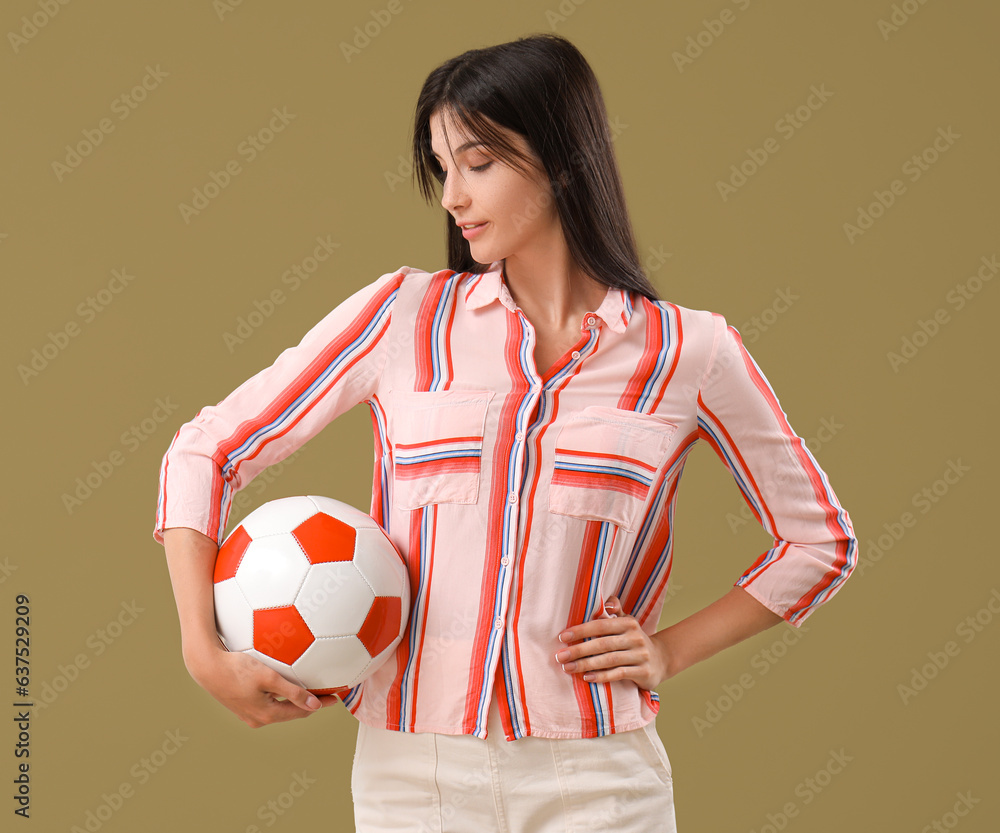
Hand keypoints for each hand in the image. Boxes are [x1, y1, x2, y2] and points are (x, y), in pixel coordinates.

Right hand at [185, 643, 339, 727]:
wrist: (207, 667)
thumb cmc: (238, 668)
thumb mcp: (268, 678)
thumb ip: (293, 692)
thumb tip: (315, 705)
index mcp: (267, 715)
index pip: (301, 712)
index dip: (320, 704)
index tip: (336, 697)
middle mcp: (258, 719)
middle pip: (291, 712)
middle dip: (310, 703)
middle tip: (327, 692)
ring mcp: (249, 714)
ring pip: (280, 708)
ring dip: (296, 700)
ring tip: (311, 689)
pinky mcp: (242, 705)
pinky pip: (268, 702)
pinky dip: (281, 695)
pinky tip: (285, 683)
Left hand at [554, 596, 669, 690]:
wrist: (661, 659)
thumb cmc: (634, 639)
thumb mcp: (627, 622)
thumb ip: (615, 611)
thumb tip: (608, 601)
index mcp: (628, 623)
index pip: (601, 625)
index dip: (581, 630)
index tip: (562, 637)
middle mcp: (635, 638)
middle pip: (602, 644)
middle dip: (579, 650)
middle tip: (560, 656)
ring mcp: (640, 655)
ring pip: (609, 660)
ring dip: (586, 664)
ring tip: (568, 668)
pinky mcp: (643, 672)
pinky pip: (619, 674)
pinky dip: (602, 676)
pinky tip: (587, 678)